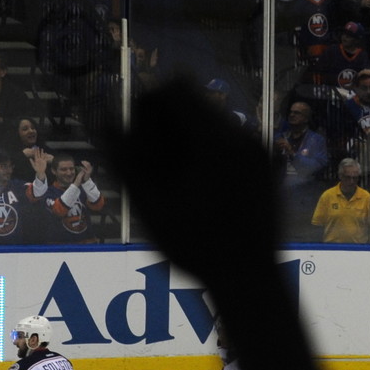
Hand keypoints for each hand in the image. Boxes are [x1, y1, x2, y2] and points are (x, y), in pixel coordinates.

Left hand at [26, 148, 50, 175]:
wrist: (40, 171)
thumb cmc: (36, 169)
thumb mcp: (33, 165)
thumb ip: (32, 162)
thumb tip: (30, 158)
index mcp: (36, 160)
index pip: (35, 155)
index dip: (35, 152)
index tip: (34, 149)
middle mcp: (39, 159)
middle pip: (38, 154)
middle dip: (38, 150)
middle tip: (38, 147)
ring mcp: (42, 160)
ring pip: (42, 155)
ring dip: (42, 152)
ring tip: (42, 149)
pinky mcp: (44, 161)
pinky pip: (45, 158)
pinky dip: (45, 155)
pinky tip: (45, 153)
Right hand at [93, 80, 279, 290]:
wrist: (251, 279)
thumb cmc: (196, 249)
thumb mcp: (150, 207)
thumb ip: (124, 160)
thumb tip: (102, 123)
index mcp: (218, 142)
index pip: (173, 89)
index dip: (145, 108)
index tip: (139, 144)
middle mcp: (245, 138)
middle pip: (193, 101)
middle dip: (165, 123)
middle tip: (155, 166)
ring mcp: (260, 150)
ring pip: (211, 119)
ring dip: (185, 137)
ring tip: (176, 180)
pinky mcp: (267, 164)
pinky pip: (230, 138)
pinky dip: (207, 150)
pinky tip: (198, 186)